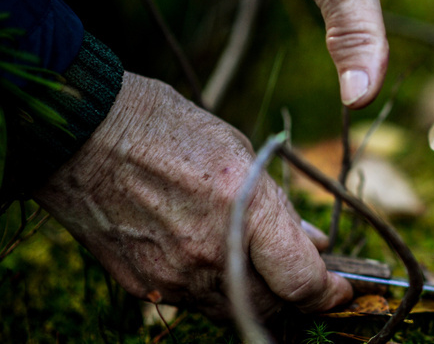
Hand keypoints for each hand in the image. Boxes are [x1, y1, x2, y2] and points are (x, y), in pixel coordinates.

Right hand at [32, 72, 351, 317]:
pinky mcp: (144, 285)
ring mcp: (173, 276)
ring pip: (234, 312)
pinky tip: (219, 263)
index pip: (302, 282)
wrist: (83, 134)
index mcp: (242, 208)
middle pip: (273, 308)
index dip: (330, 293)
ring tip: (264, 269)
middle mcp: (210, 252)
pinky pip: (196, 303)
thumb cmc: (168, 129)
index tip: (341, 289)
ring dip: (259, 297)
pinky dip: (218, 291)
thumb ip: (279, 208)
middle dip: (298, 298)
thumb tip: (312, 243)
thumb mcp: (241, 152)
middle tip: (307, 280)